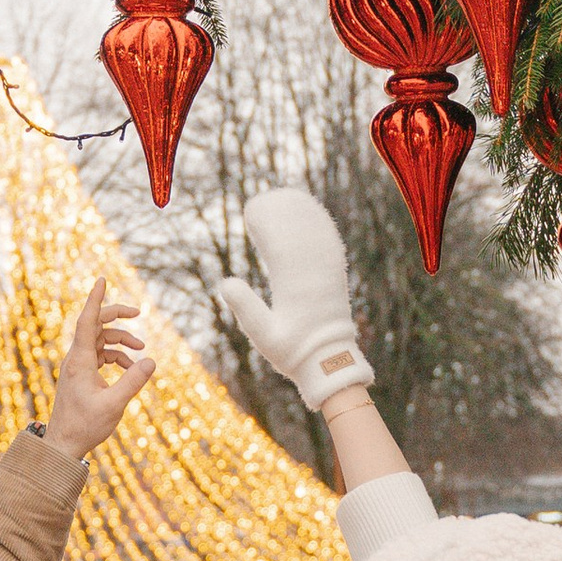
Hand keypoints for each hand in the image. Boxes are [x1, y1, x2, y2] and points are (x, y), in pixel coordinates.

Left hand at [47, 278, 154, 453]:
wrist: (63, 444)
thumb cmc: (85, 426)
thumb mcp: (114, 405)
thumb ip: (133, 382)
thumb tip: (151, 361)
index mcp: (79, 360)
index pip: (87, 320)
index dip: (95, 298)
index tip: (102, 278)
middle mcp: (76, 358)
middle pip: (95, 324)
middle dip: (116, 315)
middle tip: (138, 312)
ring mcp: (77, 366)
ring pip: (99, 340)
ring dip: (120, 340)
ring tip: (141, 349)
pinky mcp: (81, 375)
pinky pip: (100, 355)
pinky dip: (116, 357)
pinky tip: (131, 369)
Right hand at [219, 187, 373, 407]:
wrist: (329, 362)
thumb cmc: (293, 352)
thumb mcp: (263, 336)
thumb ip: (246, 308)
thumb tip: (225, 282)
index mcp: (293, 284)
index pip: (278, 243)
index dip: (265, 223)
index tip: (251, 212)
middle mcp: (314, 273)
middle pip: (298, 231)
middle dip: (281, 213)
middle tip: (263, 202)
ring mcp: (328, 274)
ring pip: (316, 234)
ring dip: (302, 215)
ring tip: (286, 198)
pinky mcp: (336, 277)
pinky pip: (329, 244)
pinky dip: (319, 227)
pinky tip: (313, 216)